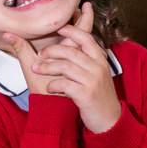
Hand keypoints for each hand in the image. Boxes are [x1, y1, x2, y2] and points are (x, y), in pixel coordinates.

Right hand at [1, 0, 94, 95]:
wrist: (55, 111)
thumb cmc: (44, 91)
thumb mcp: (31, 68)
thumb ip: (20, 48)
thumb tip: (7, 33)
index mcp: (69, 53)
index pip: (82, 30)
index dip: (86, 16)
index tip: (87, 4)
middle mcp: (78, 58)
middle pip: (86, 34)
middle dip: (86, 19)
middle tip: (86, 6)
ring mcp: (79, 66)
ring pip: (85, 44)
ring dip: (83, 32)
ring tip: (81, 18)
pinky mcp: (78, 73)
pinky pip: (83, 55)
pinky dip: (81, 45)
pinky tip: (77, 39)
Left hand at [29, 3, 122, 133]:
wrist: (109, 120)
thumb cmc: (99, 96)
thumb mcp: (97, 74)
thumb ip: (87, 61)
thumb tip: (70, 48)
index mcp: (100, 60)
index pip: (86, 38)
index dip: (72, 31)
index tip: (59, 28)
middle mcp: (98, 67)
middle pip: (70, 51)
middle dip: (51, 50)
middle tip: (40, 55)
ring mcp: (93, 81)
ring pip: (64, 66)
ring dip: (47, 67)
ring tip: (37, 70)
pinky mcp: (86, 95)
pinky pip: (64, 84)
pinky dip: (52, 84)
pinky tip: (49, 87)